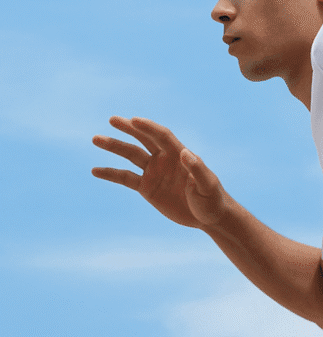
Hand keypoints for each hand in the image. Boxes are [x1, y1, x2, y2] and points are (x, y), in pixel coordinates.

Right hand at [92, 116, 230, 228]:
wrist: (208, 218)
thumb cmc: (212, 199)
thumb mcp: (207, 185)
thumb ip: (197, 169)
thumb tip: (185, 152)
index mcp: (180, 154)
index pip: (162, 136)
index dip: (148, 127)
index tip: (133, 120)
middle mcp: (165, 159)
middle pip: (144, 139)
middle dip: (129, 129)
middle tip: (112, 119)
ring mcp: (154, 172)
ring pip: (131, 155)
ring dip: (114, 146)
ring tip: (96, 138)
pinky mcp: (147, 188)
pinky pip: (125, 178)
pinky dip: (111, 174)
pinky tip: (95, 170)